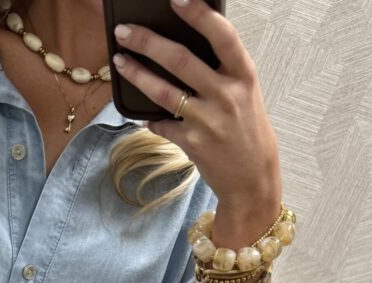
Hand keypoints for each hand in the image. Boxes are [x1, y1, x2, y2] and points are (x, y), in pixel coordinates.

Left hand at [112, 0, 281, 207]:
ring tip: (119, 61)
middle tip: (124, 31)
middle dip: (147, 41)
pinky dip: (150, 118)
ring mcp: (208, 120)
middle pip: (180, 59)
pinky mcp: (192, 143)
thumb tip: (186, 46)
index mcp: (243, 75)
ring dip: (136, 74)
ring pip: (163, 91)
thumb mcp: (245, 92)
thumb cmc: (246, 129)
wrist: (252, 177)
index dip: (198, 13)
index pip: (221, 34)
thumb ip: (222, 69)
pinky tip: (143, 113)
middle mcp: (226, 95)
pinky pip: (161, 124)